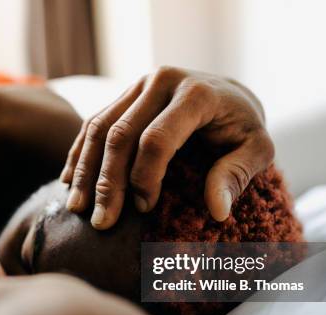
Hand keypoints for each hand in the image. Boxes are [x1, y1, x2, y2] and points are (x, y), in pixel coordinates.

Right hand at [60, 66, 273, 228]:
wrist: (227, 93)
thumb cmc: (241, 127)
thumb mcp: (256, 148)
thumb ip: (237, 174)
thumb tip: (217, 210)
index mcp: (194, 93)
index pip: (157, 138)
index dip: (145, 177)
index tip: (144, 209)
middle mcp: (161, 81)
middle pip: (120, 134)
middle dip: (107, 182)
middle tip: (100, 222)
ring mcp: (138, 84)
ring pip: (99, 127)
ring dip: (84, 171)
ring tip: (76, 207)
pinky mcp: (124, 94)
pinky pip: (93, 122)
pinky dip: (79, 153)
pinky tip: (69, 181)